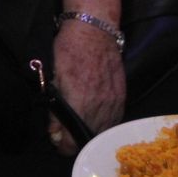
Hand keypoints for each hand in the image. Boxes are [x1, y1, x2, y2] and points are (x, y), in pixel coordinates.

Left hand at [48, 21, 124, 153]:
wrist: (95, 30)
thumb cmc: (70, 50)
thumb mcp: (54, 78)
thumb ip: (55, 109)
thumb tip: (55, 133)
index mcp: (80, 105)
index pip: (72, 142)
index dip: (62, 145)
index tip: (57, 139)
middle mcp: (100, 109)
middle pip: (89, 139)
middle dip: (76, 139)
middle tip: (66, 131)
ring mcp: (114, 103)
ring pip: (103, 131)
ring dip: (91, 131)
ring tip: (80, 124)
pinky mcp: (122, 96)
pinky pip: (114, 119)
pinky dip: (104, 122)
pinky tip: (95, 117)